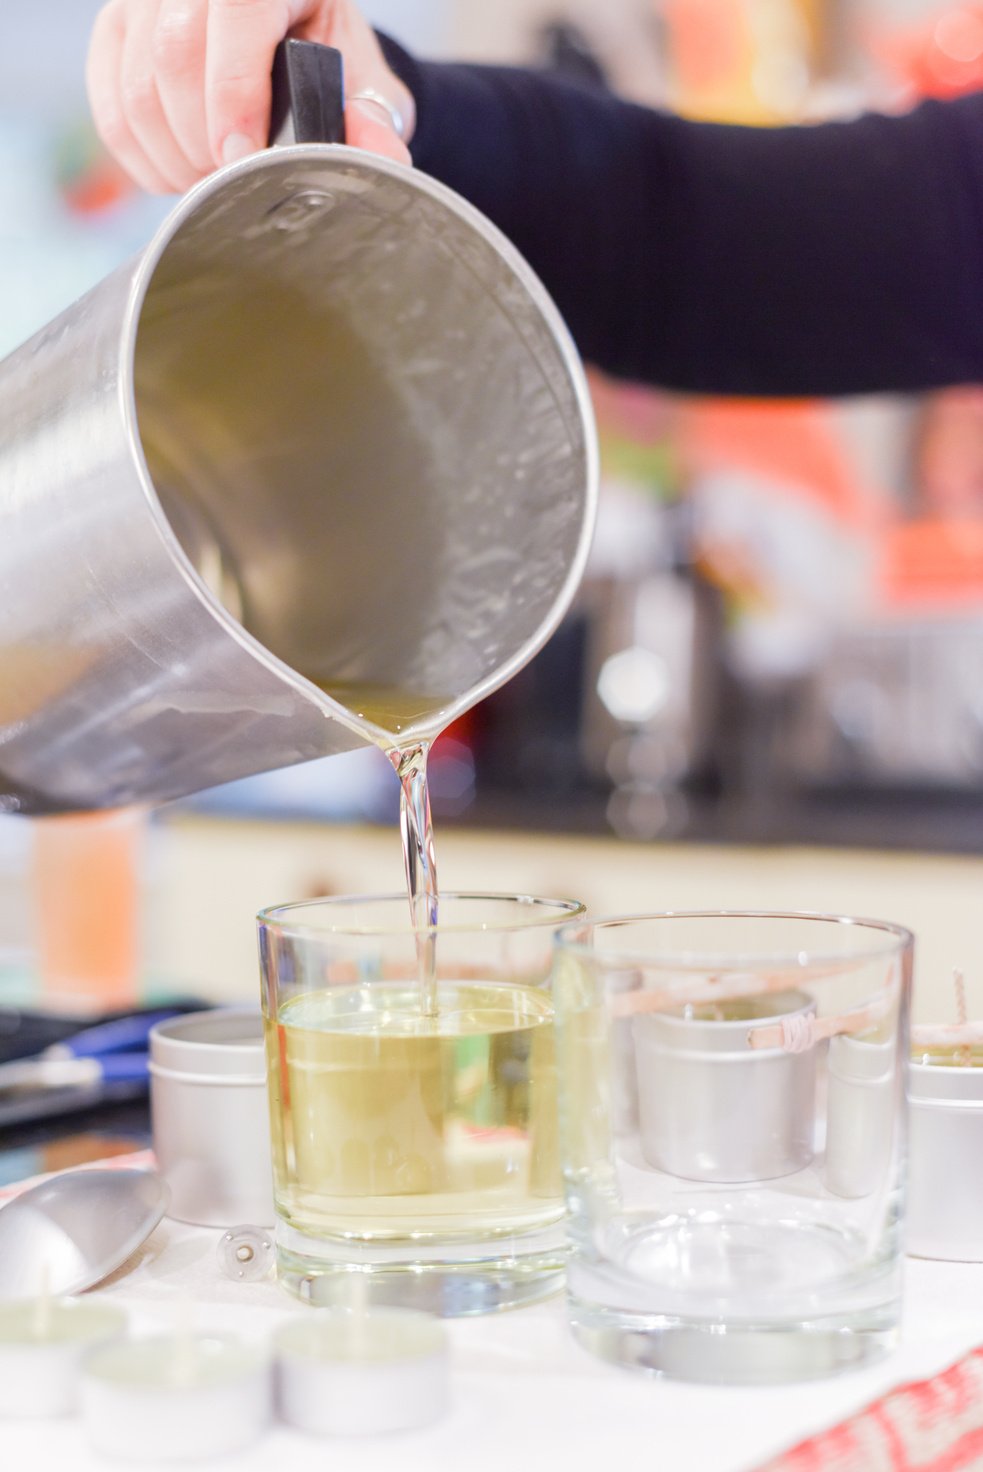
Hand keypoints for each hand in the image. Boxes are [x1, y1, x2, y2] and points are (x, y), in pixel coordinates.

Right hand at [86, 0, 414, 194]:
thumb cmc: (330, 67)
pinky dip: (144, 157)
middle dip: (203, 142)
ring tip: (213, 180)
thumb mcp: (362, 87)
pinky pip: (111, 106)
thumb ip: (370, 123)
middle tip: (233, 183)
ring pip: (137, 86)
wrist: (295, 49)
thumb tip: (382, 161)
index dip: (233, 95)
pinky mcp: (118, 30)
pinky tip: (181, 171)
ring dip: (174, 156)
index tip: (242, 159)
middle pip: (174, 55)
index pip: (237, 14)